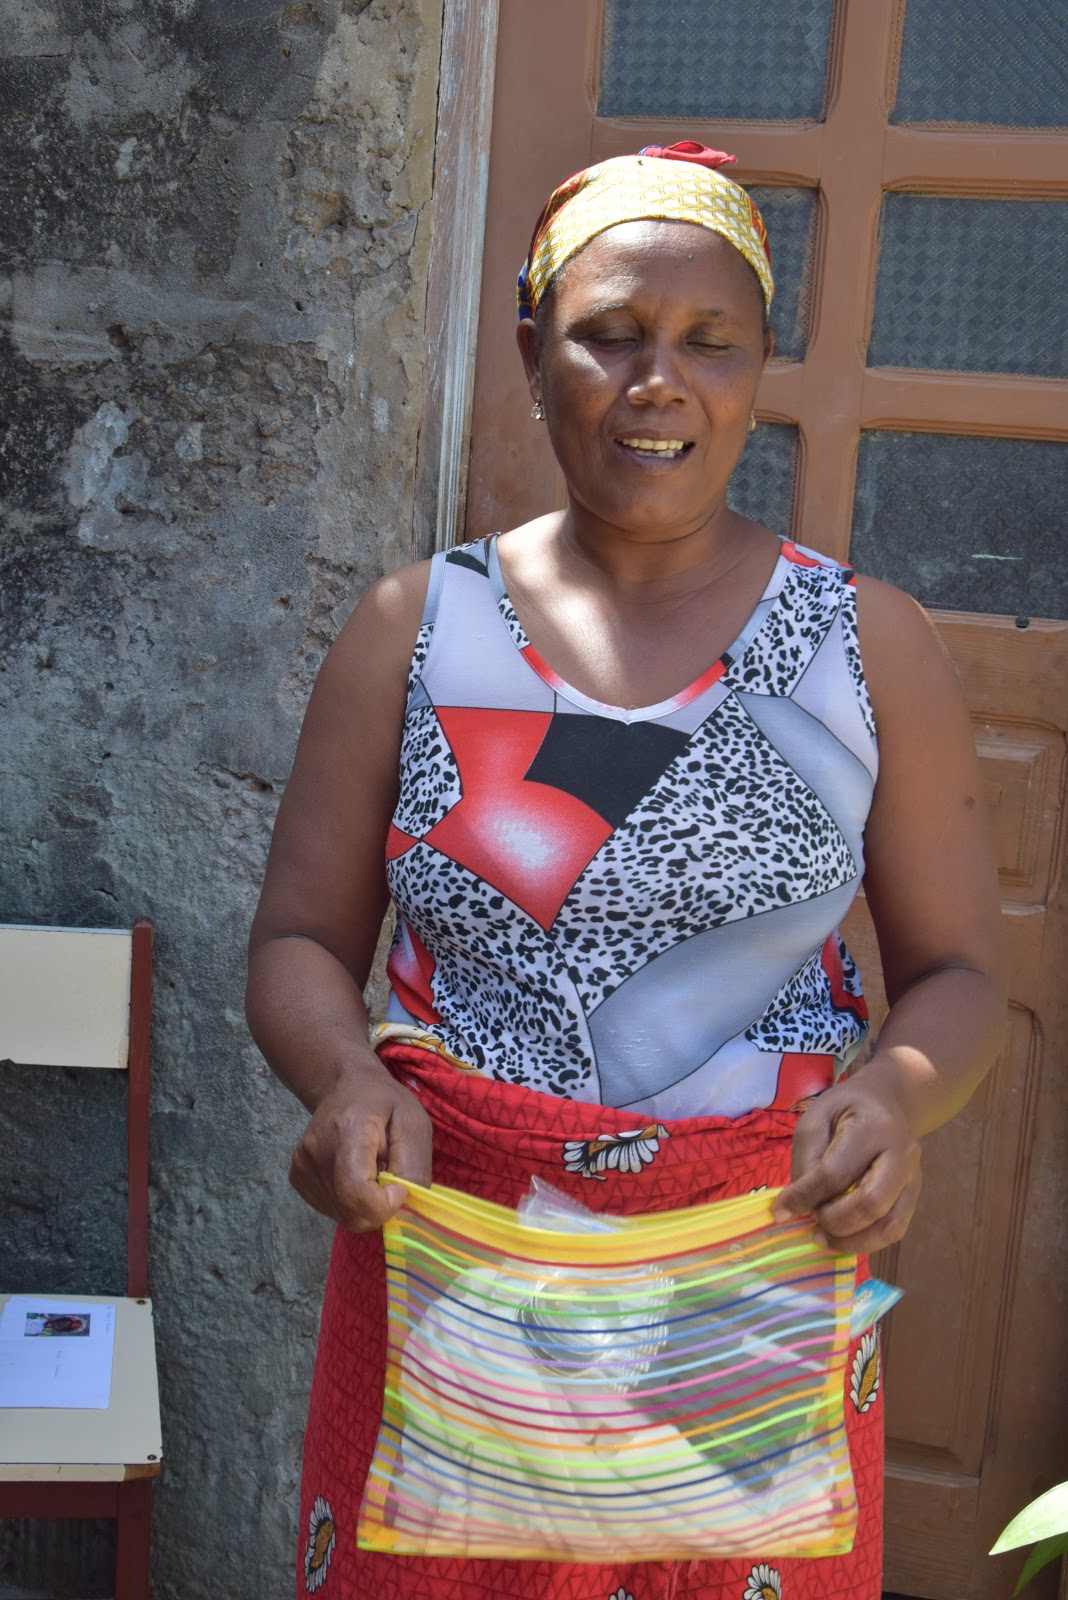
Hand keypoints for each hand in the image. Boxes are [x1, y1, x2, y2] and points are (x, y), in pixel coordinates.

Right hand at [288, 1059, 432, 1231]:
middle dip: (380, 1207)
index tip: (400, 1187)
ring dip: (367, 1204)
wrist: (345, 1087)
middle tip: (389, 1174)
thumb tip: (404, 1207)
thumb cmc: (385, 1103)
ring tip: (372, 1169)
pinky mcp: (297, 1178)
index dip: (384, 1204)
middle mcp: (316, 1151)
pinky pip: (334, 1211)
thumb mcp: (414, 1124)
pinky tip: (357, 1174)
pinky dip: (352, 1203)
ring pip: (344, 1217)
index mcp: (347, 1130)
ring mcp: (302, 1167)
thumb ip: (414, 1168)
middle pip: (351, 1213)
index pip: (355, 1191)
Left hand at [771, 1068, 921, 1253]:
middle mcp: (903, 1153)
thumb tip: (795, 1209)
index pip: (836, 1173)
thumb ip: (806, 1164)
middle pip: (870, 1204)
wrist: (888, 1102)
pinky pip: (894, 1230)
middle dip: (832, 1221)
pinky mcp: (914, 1195)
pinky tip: (841, 1236)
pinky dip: (865, 1241)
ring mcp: (913, 1177)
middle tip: (809, 1219)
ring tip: (821, 1237)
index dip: (804, 1197)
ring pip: (888, 1226)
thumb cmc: (845, 1109)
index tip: (780, 1211)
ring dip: (850, 1241)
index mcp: (874, 1126)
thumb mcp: (814, 1121)